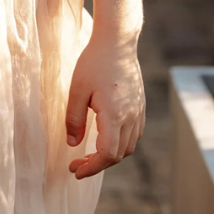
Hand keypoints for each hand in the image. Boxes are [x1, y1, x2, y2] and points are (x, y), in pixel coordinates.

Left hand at [63, 33, 144, 179]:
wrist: (117, 42)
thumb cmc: (93, 63)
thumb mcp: (76, 90)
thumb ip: (74, 120)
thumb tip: (73, 144)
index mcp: (114, 114)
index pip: (107, 154)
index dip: (91, 168)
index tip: (75, 171)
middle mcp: (130, 116)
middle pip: (119, 155)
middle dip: (97, 165)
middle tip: (76, 164)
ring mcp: (138, 112)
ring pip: (128, 146)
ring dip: (110, 156)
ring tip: (89, 154)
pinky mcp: (140, 106)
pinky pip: (134, 134)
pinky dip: (120, 144)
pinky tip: (104, 139)